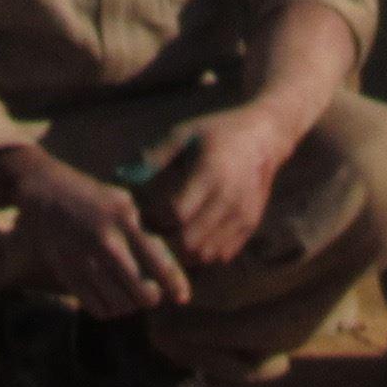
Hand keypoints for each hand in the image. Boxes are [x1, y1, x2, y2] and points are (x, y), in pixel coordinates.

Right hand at [0, 152, 193, 315]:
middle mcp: (106, 243)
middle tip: (151, 293)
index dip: (174, 284)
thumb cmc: (92, 197)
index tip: (182, 297)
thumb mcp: (123, 202)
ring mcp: (84, 261)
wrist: (45, 192)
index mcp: (124, 220)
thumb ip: (143, 231)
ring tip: (130, 295)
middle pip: (142, 293)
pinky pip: (97, 308)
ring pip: (120, 305)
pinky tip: (111, 298)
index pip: (158, 262)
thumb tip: (166, 263)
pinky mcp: (67, 273)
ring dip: (130, 305)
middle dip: (152, 298)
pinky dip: (109, 310)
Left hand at [142, 108, 295, 270]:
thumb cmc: (217, 132)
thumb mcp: (184, 134)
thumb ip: (153, 157)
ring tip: (167, 237)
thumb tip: (121, 176)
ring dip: (182, 252)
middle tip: (149, 233)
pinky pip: (221, 255)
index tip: (141, 215)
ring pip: (205, 254)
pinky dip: (202, 253)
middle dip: (165, 242)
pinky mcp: (250, 226)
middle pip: (190, 241)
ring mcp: (243, 216)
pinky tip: (189, 238)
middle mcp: (230, 199)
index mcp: (211, 174)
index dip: (154, 219)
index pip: (176, 213)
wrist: (265, 137)